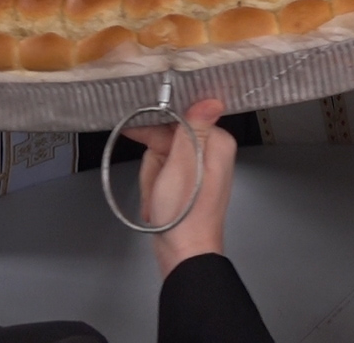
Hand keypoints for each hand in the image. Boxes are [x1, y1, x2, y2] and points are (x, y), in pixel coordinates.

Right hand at [123, 99, 236, 275]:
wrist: (182, 254)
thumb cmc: (183, 214)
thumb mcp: (183, 166)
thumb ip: (193, 130)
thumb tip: (211, 99)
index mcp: (216, 143)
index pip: (180, 117)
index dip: (156, 128)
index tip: (136, 129)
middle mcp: (210, 153)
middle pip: (166, 138)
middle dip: (154, 163)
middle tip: (158, 185)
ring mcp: (197, 169)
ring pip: (158, 157)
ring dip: (151, 179)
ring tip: (157, 199)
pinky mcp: (186, 184)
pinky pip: (160, 174)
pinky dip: (153, 189)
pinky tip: (156, 205)